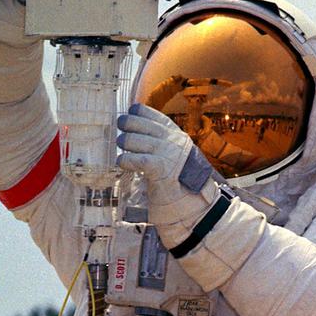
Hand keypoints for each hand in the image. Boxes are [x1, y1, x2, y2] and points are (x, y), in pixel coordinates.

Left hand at [116, 104, 218, 246]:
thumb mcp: (172, 155)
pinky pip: (137, 159)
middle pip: (140, 124)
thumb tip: (132, 132)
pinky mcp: (161, 168)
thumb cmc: (179, 181)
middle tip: (120, 136)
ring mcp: (167, 152)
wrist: (195, 202)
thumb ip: (157, 143)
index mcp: (174, 133)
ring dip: (124, 143)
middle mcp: (171, 139)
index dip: (136, 113)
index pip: (151, 115)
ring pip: (136, 140)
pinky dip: (126, 160)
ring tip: (120, 149)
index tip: (128, 115)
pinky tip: (121, 162)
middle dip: (127, 126)